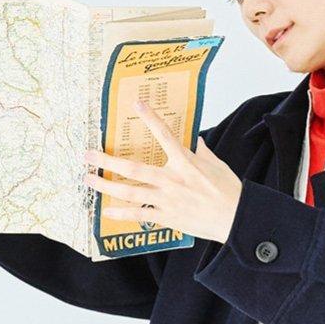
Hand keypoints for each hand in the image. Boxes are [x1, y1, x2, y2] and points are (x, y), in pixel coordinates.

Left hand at [83, 99, 241, 242]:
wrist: (236, 219)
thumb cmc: (229, 192)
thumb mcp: (217, 165)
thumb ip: (202, 152)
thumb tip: (195, 139)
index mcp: (186, 163)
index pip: (165, 135)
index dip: (151, 118)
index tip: (137, 104)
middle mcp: (172, 180)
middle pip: (133, 169)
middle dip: (107, 161)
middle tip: (88, 154)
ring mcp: (167, 200)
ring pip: (129, 192)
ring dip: (106, 186)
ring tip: (89, 180)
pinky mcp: (167, 217)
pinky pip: (139, 215)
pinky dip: (121, 213)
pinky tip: (106, 211)